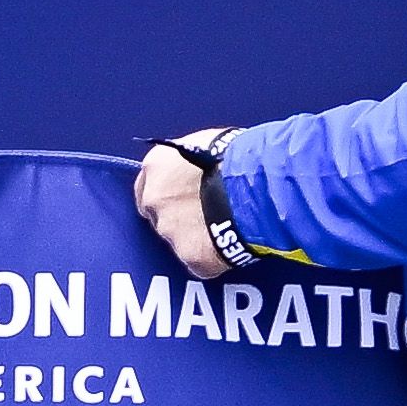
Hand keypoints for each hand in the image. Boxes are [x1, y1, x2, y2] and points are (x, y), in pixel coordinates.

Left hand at [134, 136, 245, 279]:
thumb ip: (191, 163)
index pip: (149, 186)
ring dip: (197, 237)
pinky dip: (215, 257)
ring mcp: (171, 230)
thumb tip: (196, 171)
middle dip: (179, 217)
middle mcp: (155, 199)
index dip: (169, 193)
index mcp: (157, 165)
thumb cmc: (240, 156)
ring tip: (227, 229)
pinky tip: (234, 244)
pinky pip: (201, 262)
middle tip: (207, 214)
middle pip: (160, 216)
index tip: (184, 196)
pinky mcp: (191, 256)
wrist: (257, 184)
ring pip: (180, 240)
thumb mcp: (208, 144)